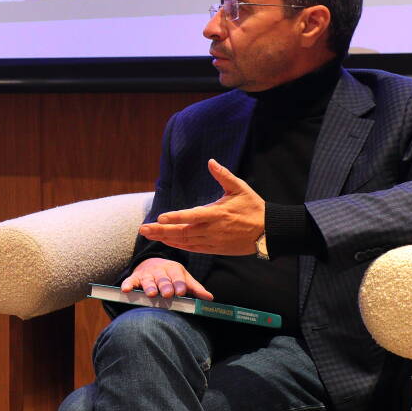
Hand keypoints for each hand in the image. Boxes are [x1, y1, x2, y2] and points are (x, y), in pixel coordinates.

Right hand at [121, 258, 212, 300]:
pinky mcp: (135, 278)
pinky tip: (125, 290)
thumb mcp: (184, 278)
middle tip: (167, 294)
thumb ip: (195, 288)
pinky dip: (128, 284)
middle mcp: (160, 271)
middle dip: (165, 286)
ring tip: (150, 294)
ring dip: (149, 287)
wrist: (153, 264)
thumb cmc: (172, 275)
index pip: (177, 277)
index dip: (179, 284)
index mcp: (174, 270)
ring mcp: (147, 274)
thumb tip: (210, 298)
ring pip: (148, 281)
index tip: (182, 291)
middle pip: (163, 279)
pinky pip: (131, 281)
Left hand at [139, 159, 264, 254]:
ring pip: (186, 242)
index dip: (175, 217)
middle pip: (183, 231)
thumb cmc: (253, 207)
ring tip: (150, 235)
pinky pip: (194, 248)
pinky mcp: (216, 249)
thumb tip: (211, 161)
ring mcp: (213, 241)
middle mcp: (212, 229)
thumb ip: (223, 175)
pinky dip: (180, 245)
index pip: (192, 216)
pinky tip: (168, 242)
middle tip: (143, 229)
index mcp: (217, 213)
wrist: (268, 231)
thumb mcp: (239, 188)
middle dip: (161, 231)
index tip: (160, 218)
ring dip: (167, 239)